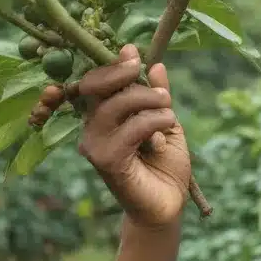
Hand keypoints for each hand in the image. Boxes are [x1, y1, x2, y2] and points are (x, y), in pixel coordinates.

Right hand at [65, 45, 190, 225]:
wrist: (168, 205)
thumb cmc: (165, 166)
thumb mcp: (166, 123)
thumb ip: (157, 95)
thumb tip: (155, 63)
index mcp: (102, 118)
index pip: (94, 84)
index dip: (110, 66)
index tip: (133, 55)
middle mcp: (92, 130)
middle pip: (94, 88)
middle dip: (120, 74)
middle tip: (145, 72)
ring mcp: (96, 146)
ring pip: (113, 107)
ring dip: (145, 99)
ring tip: (168, 108)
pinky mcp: (106, 162)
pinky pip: (128, 130)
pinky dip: (152, 122)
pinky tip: (167, 127)